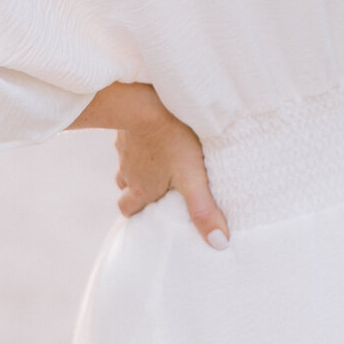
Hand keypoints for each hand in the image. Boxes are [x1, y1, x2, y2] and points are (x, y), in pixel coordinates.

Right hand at [110, 87, 229, 249]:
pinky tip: (152, 133)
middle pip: (123, 187)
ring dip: (138, 165)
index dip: (136, 212)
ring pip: (125, 163)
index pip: (127, 210)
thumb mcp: (192, 177)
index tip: (149, 212)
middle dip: (135, 190)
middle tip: (153, 186)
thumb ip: (204, 210)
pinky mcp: (125, 125)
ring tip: (157, 159)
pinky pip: (128, 138)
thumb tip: (220, 244)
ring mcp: (124, 147)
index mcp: (140, 188)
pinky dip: (139, 141)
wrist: (145, 99)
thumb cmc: (172, 138)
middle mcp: (127, 170)